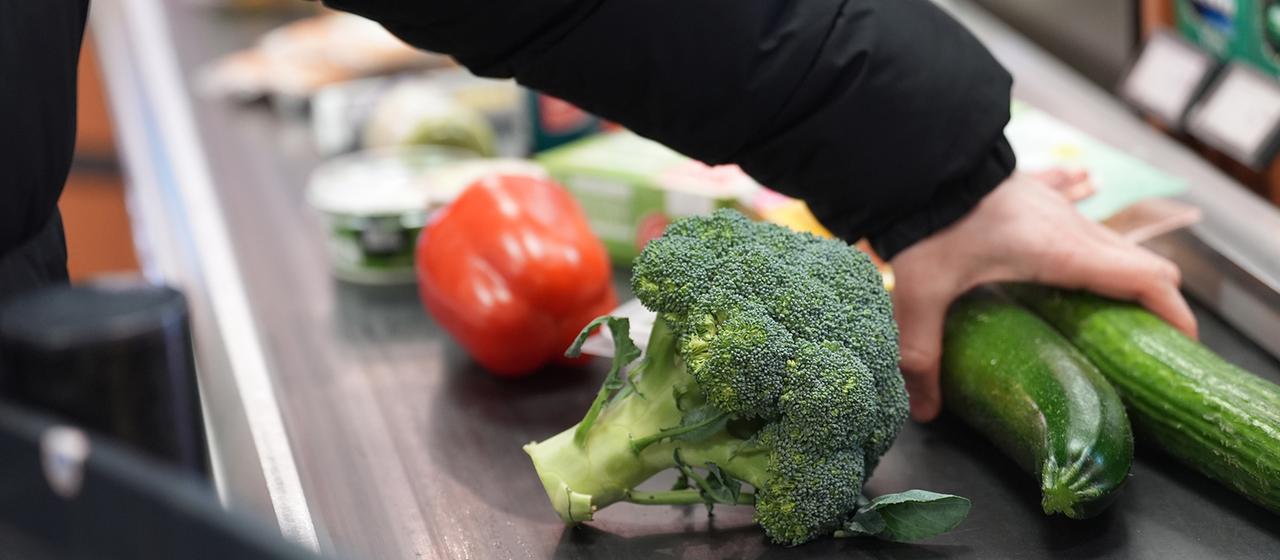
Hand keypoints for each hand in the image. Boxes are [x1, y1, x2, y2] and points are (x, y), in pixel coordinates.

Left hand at [889, 171, 1197, 421]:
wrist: (917, 159)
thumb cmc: (929, 223)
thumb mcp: (922, 295)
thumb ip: (923, 355)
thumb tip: (926, 411)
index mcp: (1062, 253)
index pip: (1147, 280)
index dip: (1175, 313)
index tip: (1180, 344)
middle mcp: (1072, 226)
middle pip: (1139, 263)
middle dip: (1152, 301)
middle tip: (1139, 340)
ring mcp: (1054, 202)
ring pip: (1109, 236)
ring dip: (1120, 265)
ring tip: (1108, 298)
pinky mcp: (1032, 186)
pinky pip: (1074, 194)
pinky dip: (1087, 206)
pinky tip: (1086, 196)